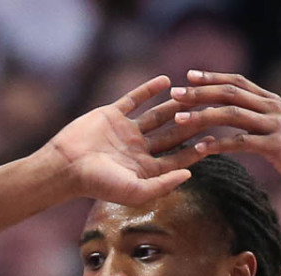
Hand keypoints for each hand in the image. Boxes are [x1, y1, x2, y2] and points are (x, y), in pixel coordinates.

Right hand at [38, 76, 209, 204]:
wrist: (66, 165)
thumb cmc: (99, 184)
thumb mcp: (135, 191)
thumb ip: (163, 184)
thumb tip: (189, 175)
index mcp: (147, 169)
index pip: (177, 158)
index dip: (196, 151)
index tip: (214, 141)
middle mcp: (140, 150)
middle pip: (172, 135)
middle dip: (191, 125)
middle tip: (210, 113)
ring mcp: (127, 131)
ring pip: (157, 116)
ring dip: (174, 106)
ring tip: (193, 94)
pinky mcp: (112, 114)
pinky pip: (134, 99)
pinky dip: (149, 89)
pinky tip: (165, 80)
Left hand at [168, 72, 280, 194]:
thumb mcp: (280, 130)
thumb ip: (260, 119)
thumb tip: (237, 115)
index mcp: (271, 101)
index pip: (237, 81)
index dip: (212, 77)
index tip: (188, 76)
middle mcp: (272, 108)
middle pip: (230, 93)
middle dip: (200, 92)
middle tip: (175, 94)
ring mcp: (275, 126)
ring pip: (232, 114)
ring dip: (203, 115)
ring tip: (181, 119)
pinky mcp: (276, 147)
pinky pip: (241, 142)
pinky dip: (219, 145)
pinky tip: (201, 149)